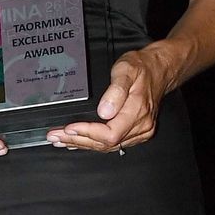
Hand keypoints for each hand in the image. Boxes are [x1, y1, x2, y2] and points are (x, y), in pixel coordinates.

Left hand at [46, 47, 172, 152]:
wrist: (159, 70)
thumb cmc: (142, 67)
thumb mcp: (126, 70)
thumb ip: (116, 90)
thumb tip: (104, 111)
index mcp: (138, 111)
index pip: (110, 133)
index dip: (87, 133)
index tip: (69, 128)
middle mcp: (141, 125)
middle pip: (105, 143)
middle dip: (77, 140)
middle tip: (55, 136)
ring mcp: (140, 131)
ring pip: (107, 146)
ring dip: (82, 144)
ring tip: (60, 140)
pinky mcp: (136, 133)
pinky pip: (113, 143)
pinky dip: (92, 143)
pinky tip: (77, 142)